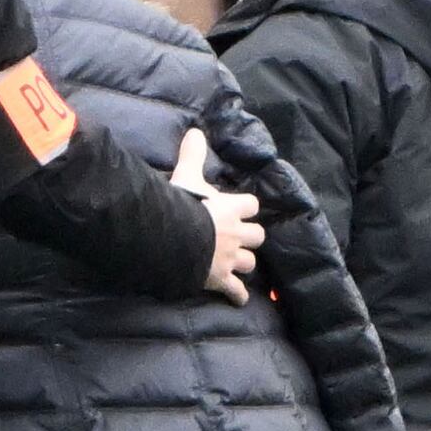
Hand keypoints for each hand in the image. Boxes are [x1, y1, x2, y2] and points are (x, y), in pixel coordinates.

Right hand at [176, 125, 261, 304]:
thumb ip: (193, 155)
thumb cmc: (182, 205)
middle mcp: (236, 234)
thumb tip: (196, 131)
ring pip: (249, 263)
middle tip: (239, 238)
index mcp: (232, 209)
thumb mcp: (187, 176)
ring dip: (244, 263)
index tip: (240, 208)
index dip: (246, 208)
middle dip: (250, 238)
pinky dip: (237, 295)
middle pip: (257, 236)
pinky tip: (238, 299)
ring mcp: (230, 258)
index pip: (251, 206)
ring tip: (236, 264)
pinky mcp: (221, 279)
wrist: (174, 238)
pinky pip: (235, 290)